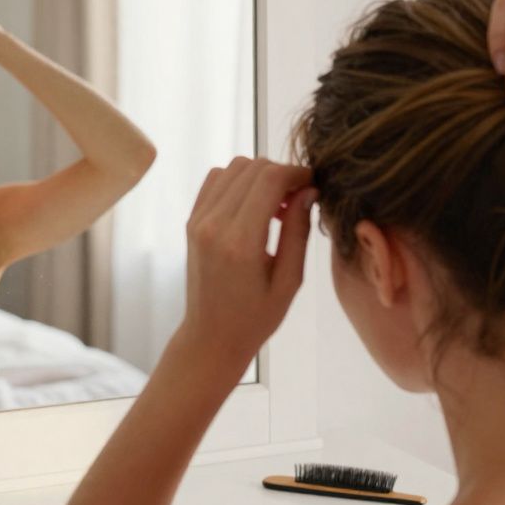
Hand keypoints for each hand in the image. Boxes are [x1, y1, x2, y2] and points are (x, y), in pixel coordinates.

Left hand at [178, 157, 316, 368]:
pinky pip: (216, 180)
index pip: (269, 180)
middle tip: (298, 199)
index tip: (313, 184)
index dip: (296, 173)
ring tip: (277, 206)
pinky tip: (254, 206)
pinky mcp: (191, 221)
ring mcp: (198, 220)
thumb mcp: (289, 281)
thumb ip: (298, 232)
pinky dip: (239, 182)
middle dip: (281, 174)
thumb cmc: (256, 318)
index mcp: (240, 242)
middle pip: (252, 168)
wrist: (210, 337)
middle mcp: (214, 224)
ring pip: (233, 168)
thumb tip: (308, 190)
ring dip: (260, 176)